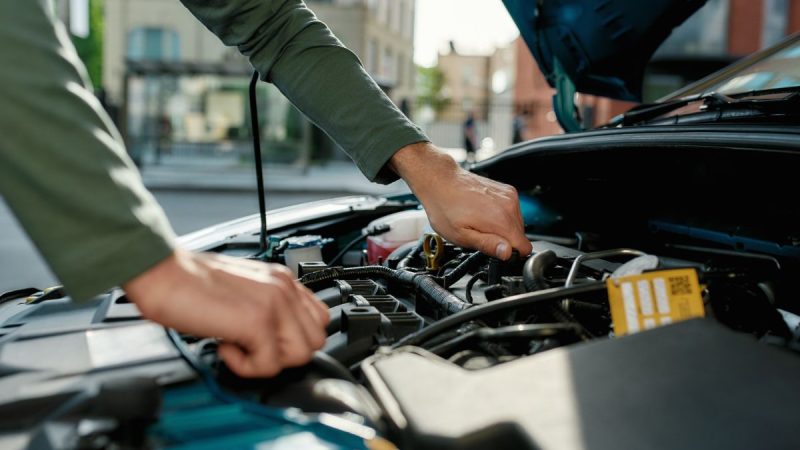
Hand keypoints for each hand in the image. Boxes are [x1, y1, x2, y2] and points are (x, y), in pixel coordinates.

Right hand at [124, 249, 328, 377]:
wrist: (162, 274)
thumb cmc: (190, 283)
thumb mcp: (242, 289)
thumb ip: (266, 306)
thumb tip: (274, 336)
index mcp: (281, 279)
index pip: (318, 318)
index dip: (294, 337)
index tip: (267, 340)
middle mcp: (283, 287)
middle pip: (315, 340)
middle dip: (284, 352)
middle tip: (252, 345)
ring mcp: (274, 303)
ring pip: (301, 355)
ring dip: (268, 360)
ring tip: (238, 344)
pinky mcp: (257, 321)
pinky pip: (269, 365)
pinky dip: (245, 366)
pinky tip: (225, 346)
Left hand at [390, 142, 531, 258]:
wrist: (440, 181)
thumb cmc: (445, 207)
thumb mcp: (461, 235)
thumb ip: (488, 245)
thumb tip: (507, 253)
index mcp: (501, 219)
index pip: (524, 247)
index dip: (510, 254)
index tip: (495, 250)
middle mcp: (509, 205)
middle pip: (520, 236)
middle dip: (503, 240)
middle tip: (480, 234)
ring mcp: (509, 195)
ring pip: (516, 224)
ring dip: (502, 228)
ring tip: (479, 222)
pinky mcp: (507, 190)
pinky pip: (512, 211)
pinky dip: (501, 215)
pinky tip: (483, 212)